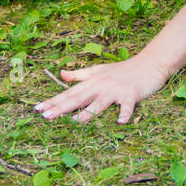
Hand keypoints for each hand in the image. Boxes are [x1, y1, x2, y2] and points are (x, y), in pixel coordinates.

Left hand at [36, 55, 171, 124]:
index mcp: (92, 82)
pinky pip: (127, 106)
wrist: (148, 64)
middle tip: (45, 116)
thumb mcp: (98, 70)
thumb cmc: (122, 69)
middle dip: (61, 108)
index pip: (68, 93)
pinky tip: (121, 122)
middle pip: (78, 98)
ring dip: (88, 113)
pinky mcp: (131, 95)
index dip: (52, 101)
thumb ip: (79, 75)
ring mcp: (115, 91)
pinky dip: (125, 113)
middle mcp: (101, 86)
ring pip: (99, 103)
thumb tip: (60, 75)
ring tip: (75, 122)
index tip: (37, 109)